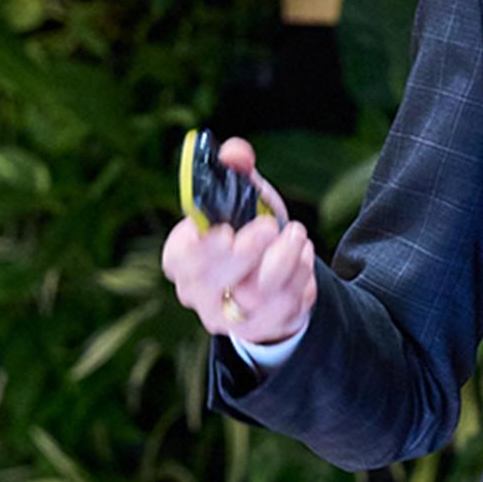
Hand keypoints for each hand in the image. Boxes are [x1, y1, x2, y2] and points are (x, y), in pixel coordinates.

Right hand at [160, 137, 316, 344]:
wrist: (274, 273)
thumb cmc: (248, 228)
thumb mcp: (242, 195)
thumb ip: (236, 168)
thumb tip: (236, 153)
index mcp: (182, 255)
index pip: (179, 257)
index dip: (199, 247)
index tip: (226, 231)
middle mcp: (198, 291)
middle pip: (211, 281)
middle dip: (244, 253)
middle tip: (270, 227)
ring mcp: (228, 316)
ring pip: (251, 298)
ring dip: (281, 262)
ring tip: (297, 236)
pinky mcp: (260, 329)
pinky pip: (282, 310)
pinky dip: (299, 279)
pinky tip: (303, 257)